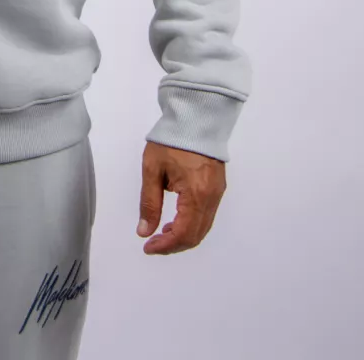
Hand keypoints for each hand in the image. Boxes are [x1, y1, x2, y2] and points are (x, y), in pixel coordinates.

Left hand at [136, 140, 225, 254]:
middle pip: (196, 235)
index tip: (148, 247)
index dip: (165, 246)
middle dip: (174, 244)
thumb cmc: (171, 140)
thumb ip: (149, 202)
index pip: (183, 233)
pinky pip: (206, 215)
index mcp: (196, 194)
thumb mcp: (152, 169)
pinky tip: (176, 218)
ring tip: (162, 231)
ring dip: (183, 235)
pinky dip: (192, 224)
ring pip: (203, 227)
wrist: (195, 117)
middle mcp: (211, 198)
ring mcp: (217, 193)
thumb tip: (144, 231)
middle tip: (153, 243)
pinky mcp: (218, 187)